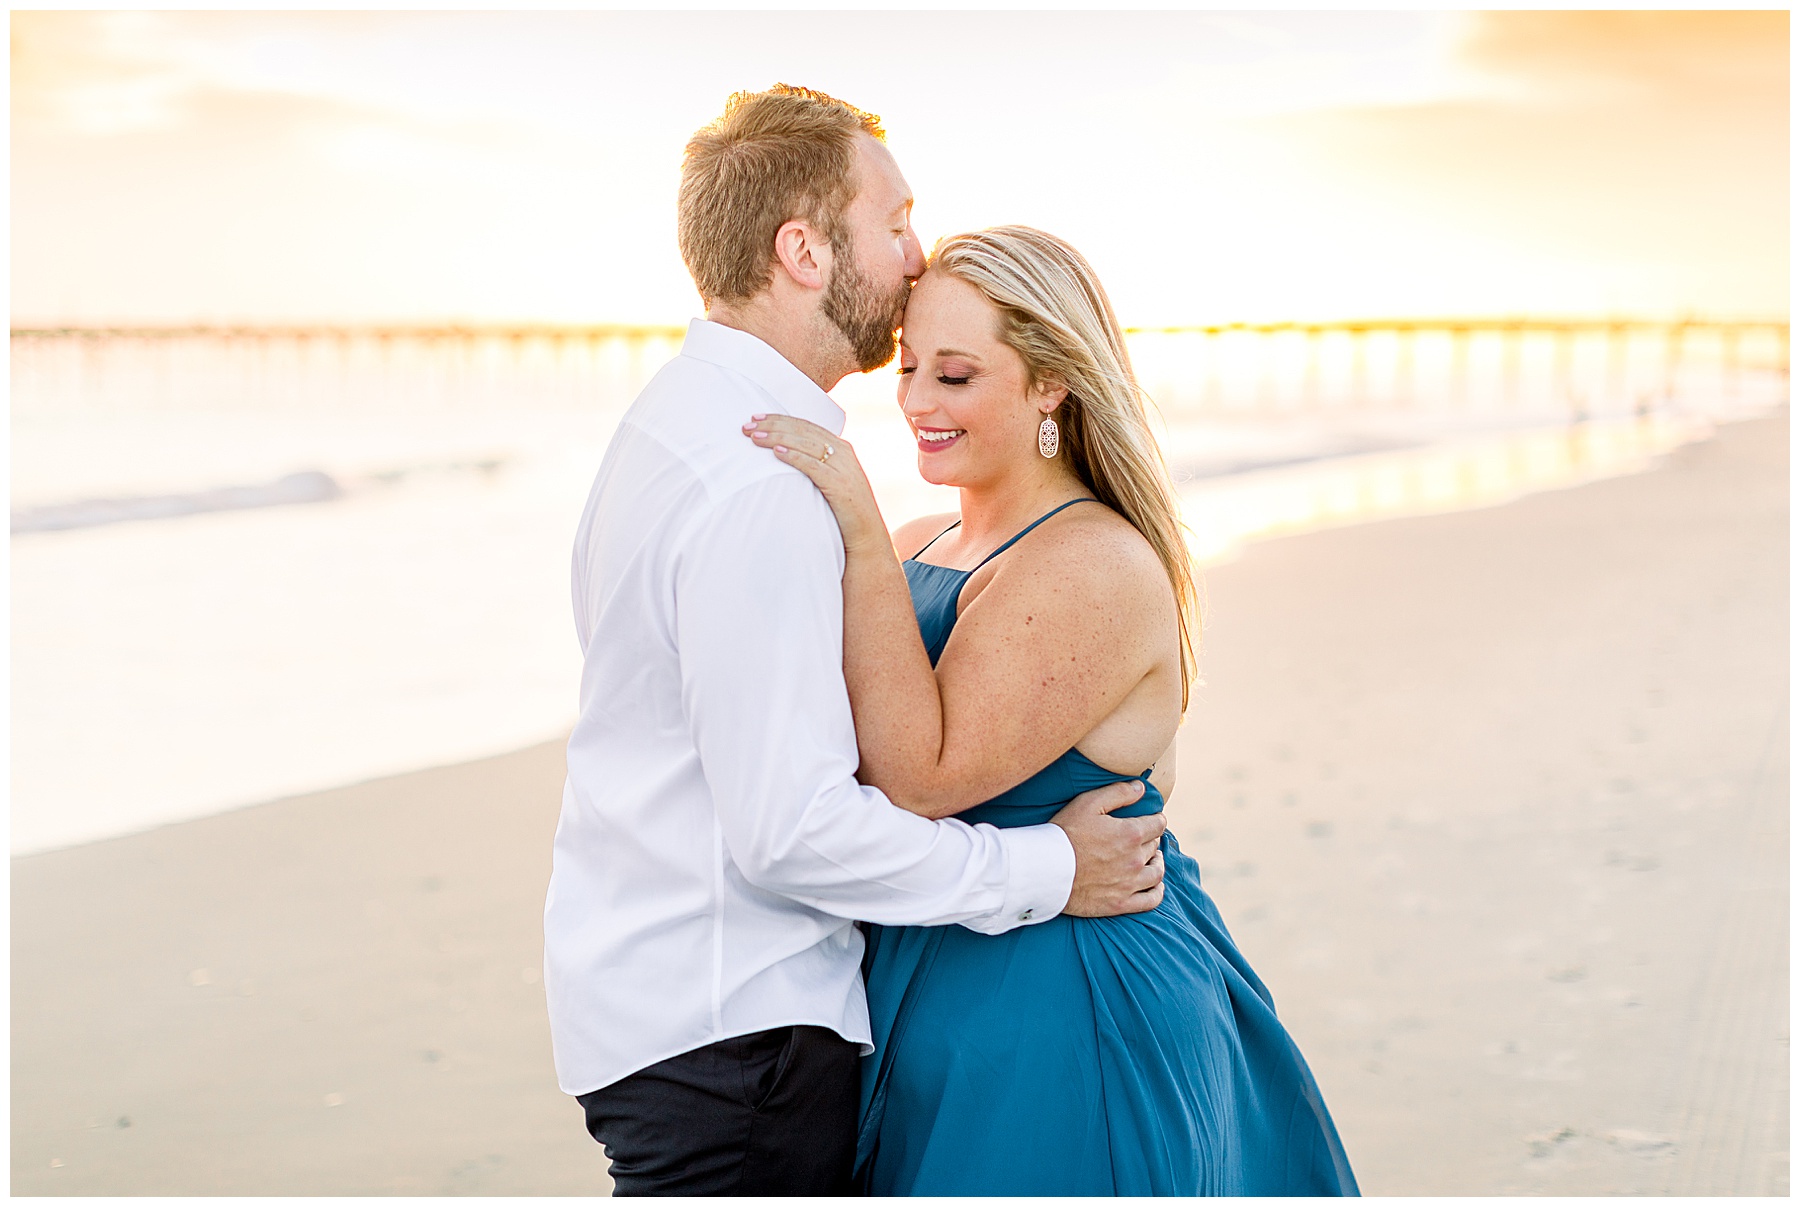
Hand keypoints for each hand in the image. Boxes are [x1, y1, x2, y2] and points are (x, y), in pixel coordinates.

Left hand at [742, 414, 887, 557]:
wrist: (867, 535)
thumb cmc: (844, 510)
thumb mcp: (831, 481)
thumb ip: (816, 466)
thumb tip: (786, 458)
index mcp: (841, 448)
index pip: (806, 426)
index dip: (780, 419)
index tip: (756, 417)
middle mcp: (843, 453)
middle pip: (803, 431)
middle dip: (773, 425)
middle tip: (747, 425)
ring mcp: (843, 468)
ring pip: (805, 444)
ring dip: (778, 437)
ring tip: (755, 437)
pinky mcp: (840, 485)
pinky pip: (813, 465)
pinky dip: (794, 456)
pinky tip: (776, 452)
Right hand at [1051, 779, 1166, 916]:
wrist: (1046, 870)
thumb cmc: (1065, 833)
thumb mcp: (1088, 803)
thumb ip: (1118, 793)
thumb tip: (1141, 788)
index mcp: (1130, 833)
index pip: (1158, 824)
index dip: (1156, 819)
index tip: (1152, 819)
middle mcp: (1135, 859)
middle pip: (1154, 846)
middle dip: (1151, 839)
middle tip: (1143, 837)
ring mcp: (1129, 884)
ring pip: (1157, 872)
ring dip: (1157, 863)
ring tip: (1153, 859)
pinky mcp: (1121, 903)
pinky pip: (1151, 900)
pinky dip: (1157, 891)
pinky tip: (1155, 885)